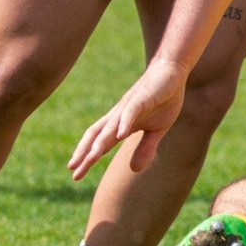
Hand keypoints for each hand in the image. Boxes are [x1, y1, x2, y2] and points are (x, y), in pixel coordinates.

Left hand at [68, 61, 190, 180]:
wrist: (172, 72)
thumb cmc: (164, 99)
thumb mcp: (157, 130)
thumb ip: (145, 148)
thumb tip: (134, 170)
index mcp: (121, 124)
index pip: (100, 143)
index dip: (87, 157)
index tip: (75, 174)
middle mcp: (118, 115)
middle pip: (97, 135)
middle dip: (85, 152)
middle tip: (73, 169)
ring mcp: (128, 106)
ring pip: (110, 126)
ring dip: (100, 142)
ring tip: (91, 158)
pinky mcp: (141, 98)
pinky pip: (130, 112)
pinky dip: (124, 123)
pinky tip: (120, 136)